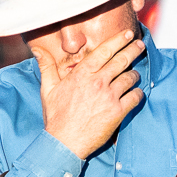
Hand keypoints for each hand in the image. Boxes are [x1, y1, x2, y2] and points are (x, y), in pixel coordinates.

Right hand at [35, 30, 144, 158]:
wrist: (63, 143)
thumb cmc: (55, 117)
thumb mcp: (48, 89)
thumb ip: (46, 66)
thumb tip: (36, 50)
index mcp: (81, 74)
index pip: (104, 51)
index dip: (118, 40)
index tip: (127, 34)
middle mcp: (97, 82)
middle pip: (121, 60)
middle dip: (133, 49)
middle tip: (139, 45)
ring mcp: (109, 96)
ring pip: (130, 77)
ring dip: (134, 74)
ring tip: (135, 74)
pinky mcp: (118, 112)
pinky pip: (135, 97)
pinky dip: (137, 93)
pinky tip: (135, 93)